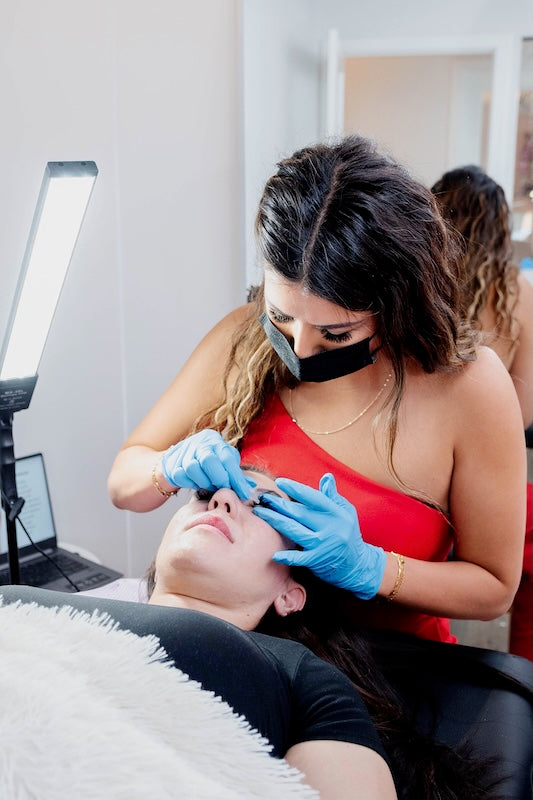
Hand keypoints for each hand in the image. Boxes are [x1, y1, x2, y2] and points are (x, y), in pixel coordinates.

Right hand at [161, 430, 252, 500]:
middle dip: (219, 479)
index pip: (228, 457)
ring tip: (209, 485)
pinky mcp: (172, 464)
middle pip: (208, 460)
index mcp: (214, 440)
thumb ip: (236, 473)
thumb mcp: (223, 462)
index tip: (244, 493)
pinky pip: (181, 477)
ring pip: (193, 469)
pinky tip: (195, 483)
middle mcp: (199, 443)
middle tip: (224, 489)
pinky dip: (190, 483)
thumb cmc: (207, 462)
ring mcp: (183, 452)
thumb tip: (251, 487)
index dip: (237, 478)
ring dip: (204, 482)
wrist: (177, 460)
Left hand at [253, 473, 385, 599]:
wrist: (359, 565)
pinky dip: (288, 556)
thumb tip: (326, 477)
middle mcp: (331, 527)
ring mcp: (324, 544)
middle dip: (279, 504)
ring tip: (261, 513)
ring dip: (276, 521)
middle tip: (263, 497)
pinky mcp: (319, 560)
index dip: (296, 488)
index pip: (313, 497)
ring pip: (295, 531)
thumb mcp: (346, 512)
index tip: (280, 482)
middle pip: (300, 513)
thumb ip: (333, 497)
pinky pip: (300, 558)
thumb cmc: (349, 534)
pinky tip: (275, 553)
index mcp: (337, 512)